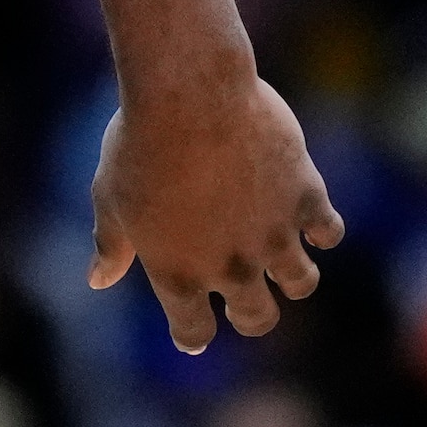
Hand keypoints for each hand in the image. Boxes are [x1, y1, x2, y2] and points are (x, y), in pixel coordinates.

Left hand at [89, 69, 342, 352]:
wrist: (189, 92)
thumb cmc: (137, 140)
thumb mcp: (109, 195)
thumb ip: (110, 244)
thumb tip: (98, 280)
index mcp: (178, 273)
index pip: (193, 331)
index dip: (193, 334)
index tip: (194, 331)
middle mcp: (231, 266)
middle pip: (258, 318)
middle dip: (252, 316)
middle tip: (247, 298)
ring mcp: (273, 235)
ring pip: (302, 282)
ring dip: (294, 277)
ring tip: (281, 253)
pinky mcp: (305, 197)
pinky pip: (329, 231)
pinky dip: (322, 228)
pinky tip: (307, 214)